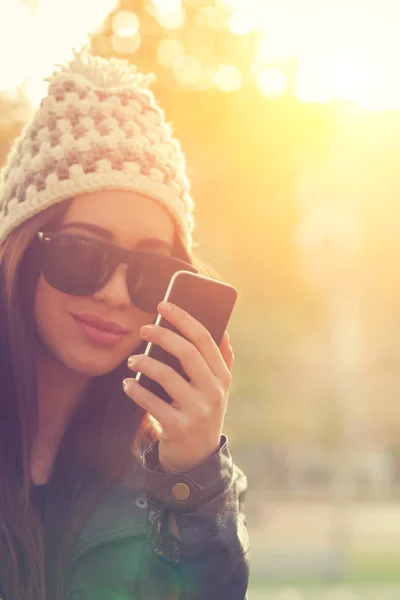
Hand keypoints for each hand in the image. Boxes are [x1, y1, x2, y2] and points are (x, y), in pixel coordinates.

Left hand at [123, 301, 233, 472]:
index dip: (183, 318)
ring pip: (167, 375)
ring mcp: (197, 410)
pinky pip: (151, 402)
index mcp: (222, 376)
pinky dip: (136, 390)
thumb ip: (221, 360)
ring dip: (144, 362)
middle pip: (187, 352)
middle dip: (162, 334)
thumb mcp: (218, 388)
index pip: (205, 338)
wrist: (198, 457)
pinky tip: (128, 384)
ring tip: (132, 359)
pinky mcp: (178, 427)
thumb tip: (223, 330)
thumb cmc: (203, 412)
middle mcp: (213, 391)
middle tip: (143, 328)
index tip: (163, 305)